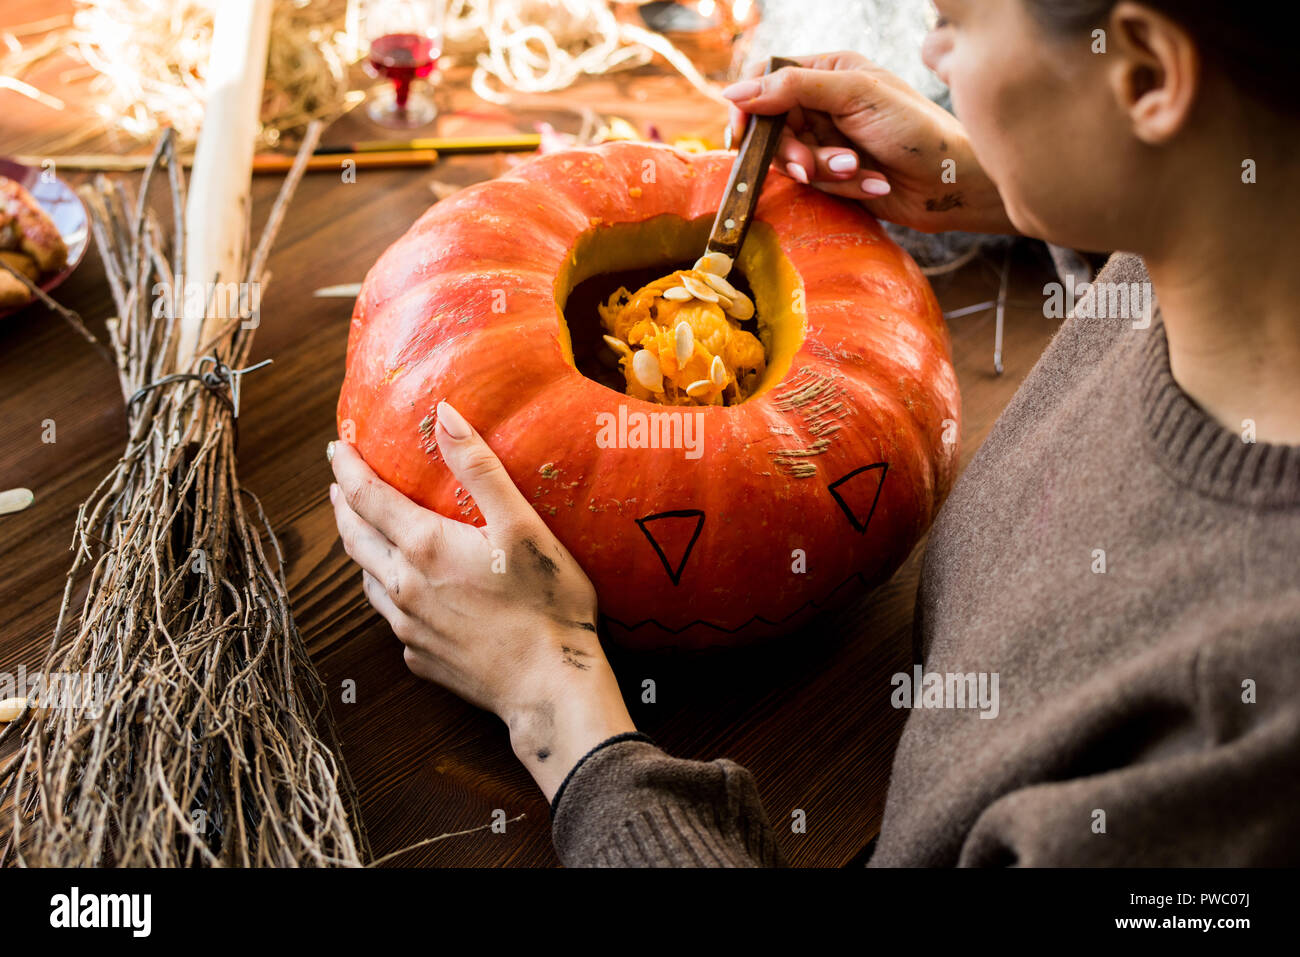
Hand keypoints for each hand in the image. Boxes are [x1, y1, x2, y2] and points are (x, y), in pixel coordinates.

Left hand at [328, 401, 636, 800]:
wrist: (550, 687)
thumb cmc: (547, 603)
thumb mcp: (521, 525)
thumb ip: (479, 468)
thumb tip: (445, 416)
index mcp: (424, 547)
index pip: (367, 496)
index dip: (346, 467)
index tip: (336, 446)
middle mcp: (404, 587)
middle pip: (355, 538)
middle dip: (343, 506)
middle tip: (340, 485)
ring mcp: (408, 627)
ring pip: (367, 580)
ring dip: (360, 550)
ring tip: (364, 532)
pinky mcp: (421, 658)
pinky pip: (392, 618)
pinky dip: (388, 593)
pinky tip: (404, 592)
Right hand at [724, 51, 1015, 234]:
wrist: (950, 183)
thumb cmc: (916, 129)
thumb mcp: (855, 95)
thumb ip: (794, 88)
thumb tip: (736, 91)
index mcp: (829, 70)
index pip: (768, 78)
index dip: (750, 105)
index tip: (742, 133)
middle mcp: (824, 103)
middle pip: (773, 126)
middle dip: (794, 150)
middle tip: (811, 167)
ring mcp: (828, 139)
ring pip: (790, 159)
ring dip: (822, 170)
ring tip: (857, 170)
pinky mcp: (834, 174)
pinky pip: (813, 183)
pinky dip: (840, 186)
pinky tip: (872, 183)